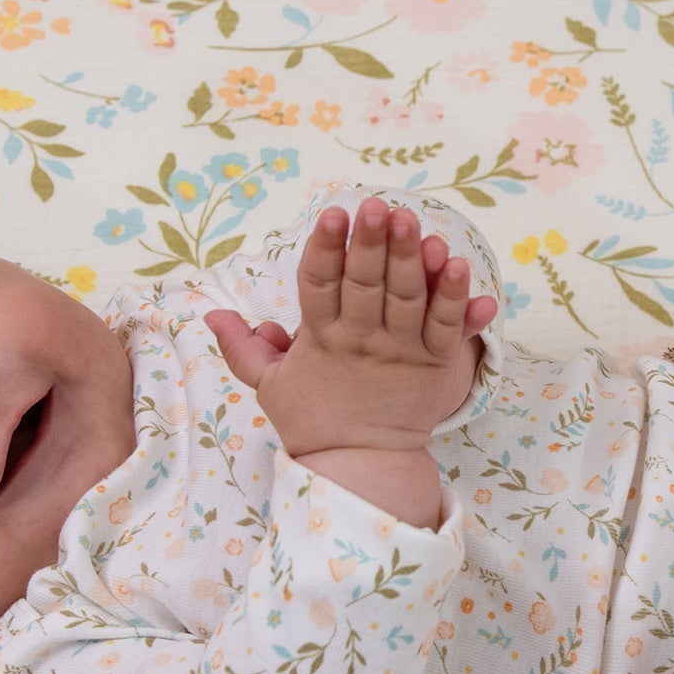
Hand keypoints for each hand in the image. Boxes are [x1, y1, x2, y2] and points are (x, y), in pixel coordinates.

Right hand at [206, 196, 499, 455]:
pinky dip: (456, 298)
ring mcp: (400, 352)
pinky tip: (459, 265)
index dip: (326, 248)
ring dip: (411, 258)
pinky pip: (447, 327)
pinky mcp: (433, 366)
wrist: (359, 467)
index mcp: (321, 339)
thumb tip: (214, 314)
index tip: (332, 215)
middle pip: (365, 284)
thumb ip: (242, 347)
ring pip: (407, 298)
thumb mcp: (268, 384)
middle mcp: (361, 341)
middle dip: (370, 243)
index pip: (320, 284)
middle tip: (377, 206)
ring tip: (412, 222)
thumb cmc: (313, 422)